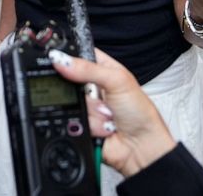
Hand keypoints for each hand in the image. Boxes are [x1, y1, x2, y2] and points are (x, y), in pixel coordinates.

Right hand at [50, 48, 176, 177]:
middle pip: (69, 80)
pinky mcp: (81, 123)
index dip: (69, 57)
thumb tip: (61, 60)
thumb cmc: (141, 113)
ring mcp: (87, 106)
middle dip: (83, 92)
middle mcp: (93, 86)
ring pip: (71, 102)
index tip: (62, 61)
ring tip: (107, 115)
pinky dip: (90, 124)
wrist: (141, 147)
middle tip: (101, 96)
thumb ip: (88, 69)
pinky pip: (72, 120)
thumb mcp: (118, 81)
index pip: (79, 54)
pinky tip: (104, 127)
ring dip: (91, 111)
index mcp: (103, 68)